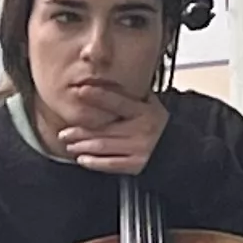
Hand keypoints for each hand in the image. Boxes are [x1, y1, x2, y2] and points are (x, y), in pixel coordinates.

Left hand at [48, 84, 167, 177]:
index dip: (98, 96)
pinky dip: (94, 162)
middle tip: (64, 131)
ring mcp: (139, 149)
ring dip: (83, 146)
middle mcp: (141, 129)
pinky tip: (82, 159)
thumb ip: (132, 95)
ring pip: (104, 147)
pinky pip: (111, 164)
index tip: (80, 91)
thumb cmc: (158, 124)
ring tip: (69, 144)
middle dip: (81, 131)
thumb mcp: (150, 104)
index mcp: (144, 111)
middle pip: (104, 129)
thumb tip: (109, 78)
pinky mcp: (137, 165)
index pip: (118, 102)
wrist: (178, 149)